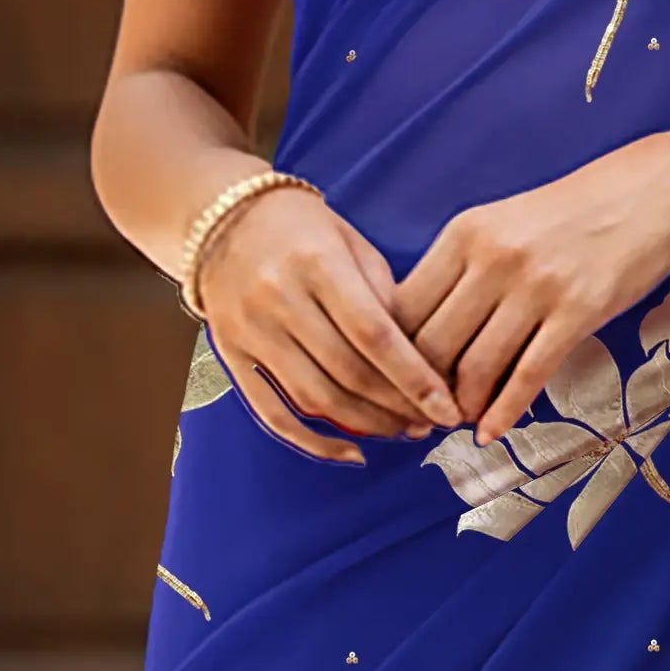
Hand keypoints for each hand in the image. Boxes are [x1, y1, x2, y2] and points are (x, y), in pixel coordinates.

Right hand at [200, 186, 462, 465]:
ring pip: (315, 398)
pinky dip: (312, 441)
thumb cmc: (302, 228)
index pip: (375, 335)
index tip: (448, 407)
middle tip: (432, 422)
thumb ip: (386, 297)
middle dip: (398, 407)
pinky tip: (350, 453)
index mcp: (318, 263)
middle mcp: (279, 299)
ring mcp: (250, 331)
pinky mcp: (231, 355)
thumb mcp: (352, 243)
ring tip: (402, 429)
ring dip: (366, 424)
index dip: (415, 379)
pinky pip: (272, 412)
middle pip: (348, 372)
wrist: (221, 217)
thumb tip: (425, 360)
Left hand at [390, 125, 669, 442]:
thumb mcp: (503, 224)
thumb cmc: (573, 214)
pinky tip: (493, 432)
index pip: (403, 308)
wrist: (653, 192)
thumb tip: (421, 335)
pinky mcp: (578, 311)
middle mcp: (492, 257)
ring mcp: (536, 285)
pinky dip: (504, 413)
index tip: (392, 385)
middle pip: (432, 345)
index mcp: (464, 233)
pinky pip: (528, 375)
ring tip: (458, 425)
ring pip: (475, 367)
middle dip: (420, 392)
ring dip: (461, 407)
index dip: (390, 357)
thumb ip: (461, 271)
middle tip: (419, 419)